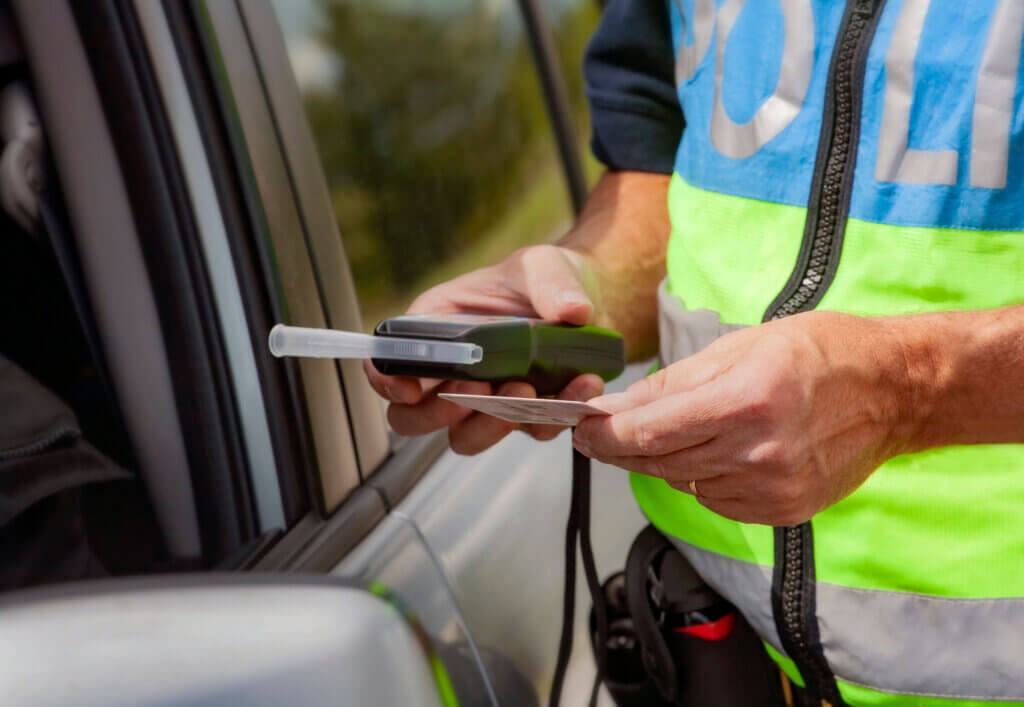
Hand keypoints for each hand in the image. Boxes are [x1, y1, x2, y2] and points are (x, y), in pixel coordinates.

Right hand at [364, 244, 605, 454]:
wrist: (590, 302)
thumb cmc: (545, 277)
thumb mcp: (542, 265)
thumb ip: (550, 282)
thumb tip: (572, 310)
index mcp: (434, 328)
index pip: (388, 363)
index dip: (386, 382)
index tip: (409, 390)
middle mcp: (451, 372)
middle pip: (414, 417)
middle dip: (437, 415)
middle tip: (474, 391)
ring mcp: (485, 399)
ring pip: (466, 436)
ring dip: (491, 424)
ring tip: (526, 391)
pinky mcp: (524, 414)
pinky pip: (529, 430)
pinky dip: (553, 416)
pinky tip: (580, 386)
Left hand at [573, 311, 914, 524]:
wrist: (893, 390)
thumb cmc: (821, 352)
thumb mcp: (740, 346)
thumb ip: (674, 383)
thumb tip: (620, 407)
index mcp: (746, 399)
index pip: (650, 432)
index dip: (605, 434)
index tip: (581, 429)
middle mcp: (759, 451)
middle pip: (660, 462)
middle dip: (622, 448)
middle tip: (601, 433)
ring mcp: (773, 487)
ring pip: (683, 483)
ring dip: (663, 461)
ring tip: (667, 432)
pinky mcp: (783, 510)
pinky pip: (715, 500)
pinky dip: (700, 478)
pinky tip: (713, 452)